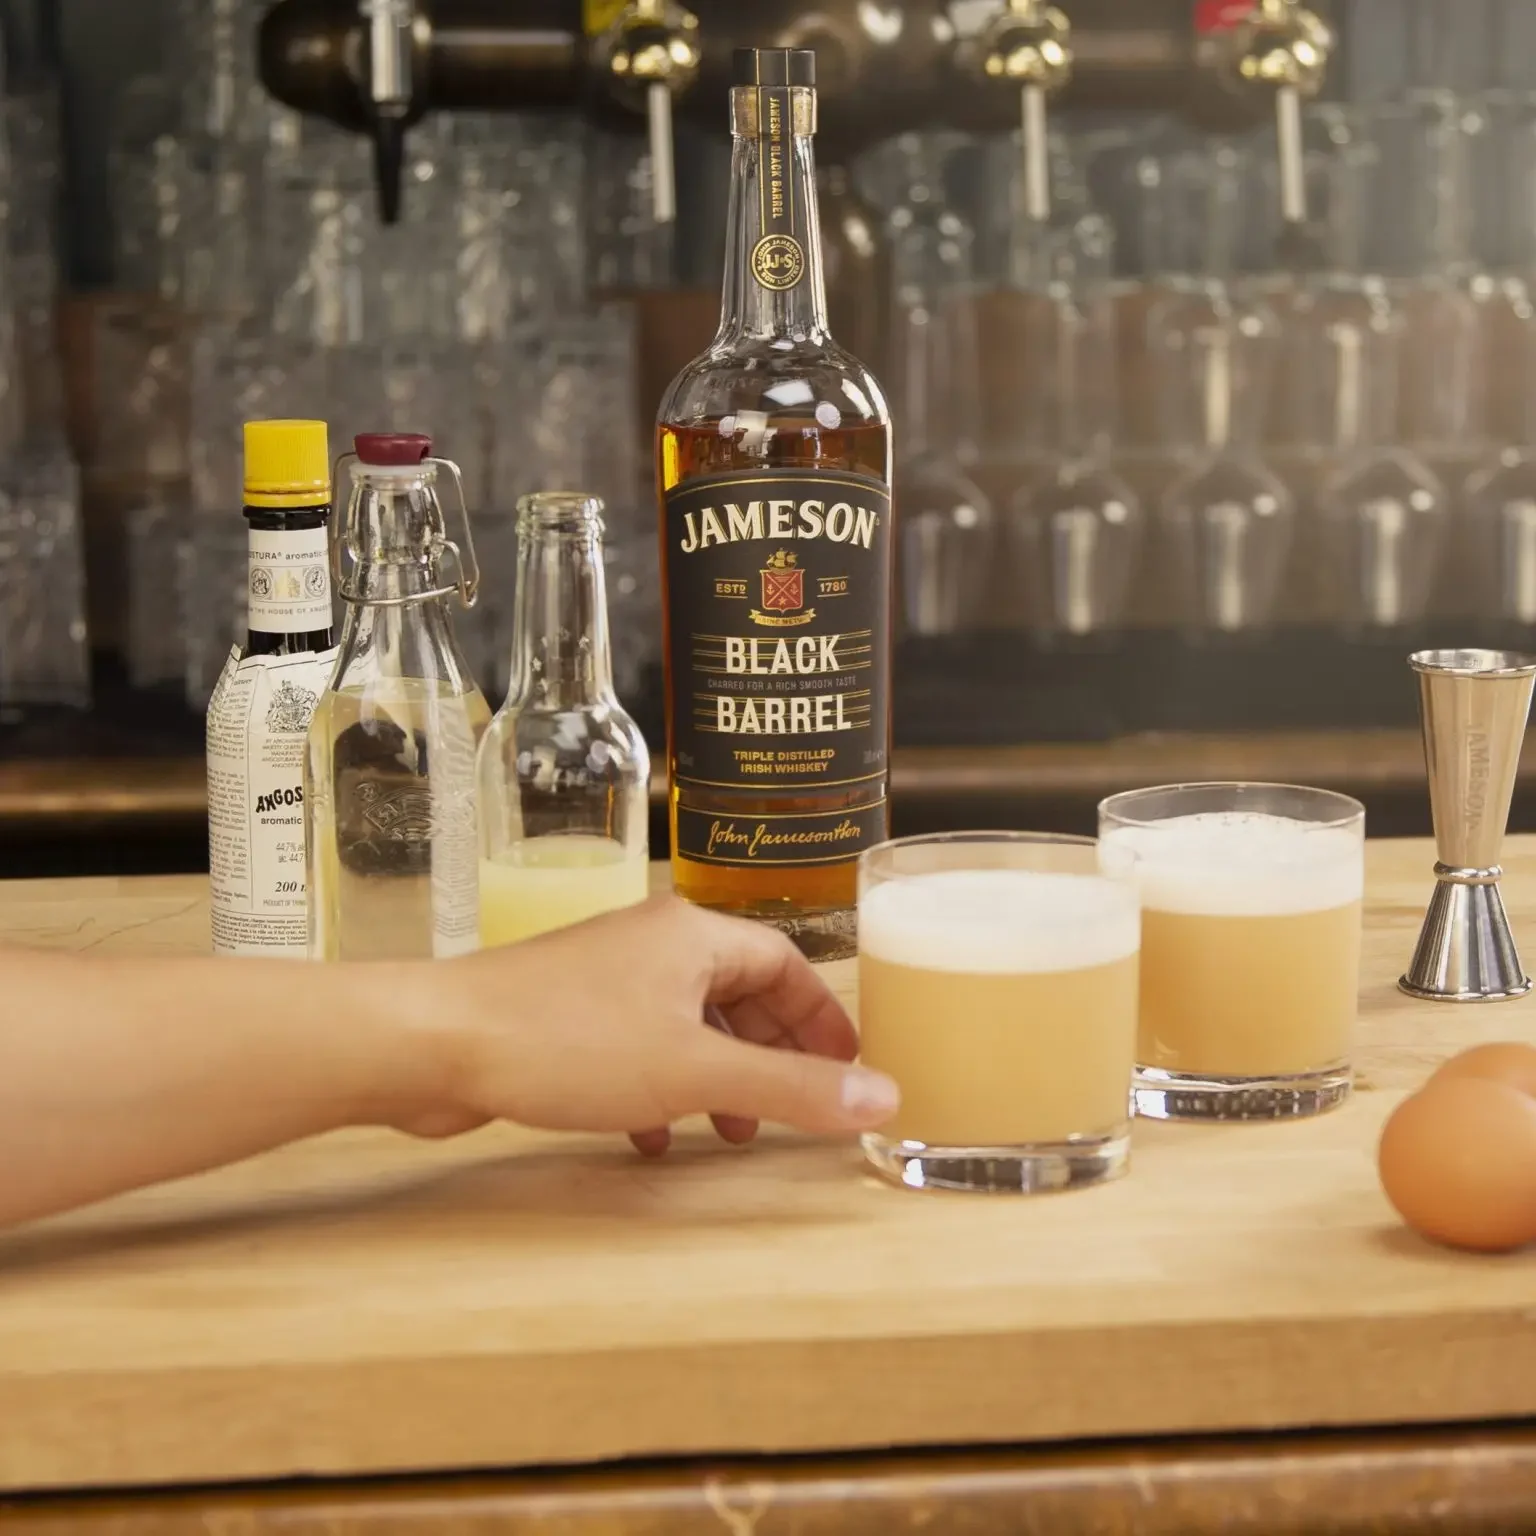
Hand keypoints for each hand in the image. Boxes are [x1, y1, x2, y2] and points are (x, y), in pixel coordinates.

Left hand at [388, 894, 899, 1154]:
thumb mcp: (694, 1072)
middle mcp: (651, 942)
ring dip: (716, 1075)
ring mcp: (603, 976)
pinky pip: (635, 1044)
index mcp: (692, 934)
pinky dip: (659, 1086)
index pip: (784, 964)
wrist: (434, 1043)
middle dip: (769, 1053)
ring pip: (685, 1022)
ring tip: (728, 1132)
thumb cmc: (567, 1043)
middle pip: (737, 990)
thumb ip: (790, 1087)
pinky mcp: (563, 1012)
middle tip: (793, 1107)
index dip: (821, 1018)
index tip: (849, 1069)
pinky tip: (651, 1136)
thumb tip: (884, 1095)